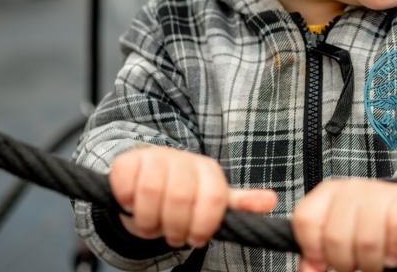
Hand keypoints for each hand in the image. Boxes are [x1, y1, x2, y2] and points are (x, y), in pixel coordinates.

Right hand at [109, 145, 277, 247]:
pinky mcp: (128, 160)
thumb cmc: (182, 195)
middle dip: (174, 227)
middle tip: (172, 235)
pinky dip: (127, 203)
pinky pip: (126, 184)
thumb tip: (270, 201)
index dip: (203, 226)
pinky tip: (132, 206)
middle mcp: (183, 159)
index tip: (195, 239)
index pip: (214, 199)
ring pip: (151, 192)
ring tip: (153, 225)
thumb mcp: (212, 201)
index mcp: (208, 171)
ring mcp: (155, 157)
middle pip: (180, 198)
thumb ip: (238, 203)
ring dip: (149, 220)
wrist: (145, 179)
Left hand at [292, 178, 396, 271]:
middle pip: (336, 237)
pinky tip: (393, 253)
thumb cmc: (366, 225)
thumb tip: (307, 270)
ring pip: (367, 241)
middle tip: (355, 263)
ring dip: (371, 262)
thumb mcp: (338, 233)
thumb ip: (317, 251)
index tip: (323, 262)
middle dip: (345, 262)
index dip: (313, 249)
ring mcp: (380, 192)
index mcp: (328, 192)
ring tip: (375, 261)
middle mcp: (352, 188)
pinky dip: (395, 252)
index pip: (306, 221)